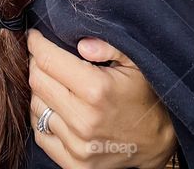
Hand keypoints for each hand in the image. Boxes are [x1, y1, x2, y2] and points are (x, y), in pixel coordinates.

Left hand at [28, 29, 176, 168]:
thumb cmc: (145, 96)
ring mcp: (77, 145)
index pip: (48, 60)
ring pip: (36, 106)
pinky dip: (43, 117)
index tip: (35, 36)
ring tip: (54, 80)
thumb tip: (81, 43)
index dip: (37, 43)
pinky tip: (56, 106)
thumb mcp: (135, 63)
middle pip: (37, 82)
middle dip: (36, 62)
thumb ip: (109, 46)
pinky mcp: (74, 164)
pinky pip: (41, 134)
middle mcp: (83, 120)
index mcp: (97, 90)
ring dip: (40, 90)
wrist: (158, 141)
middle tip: (44, 55)